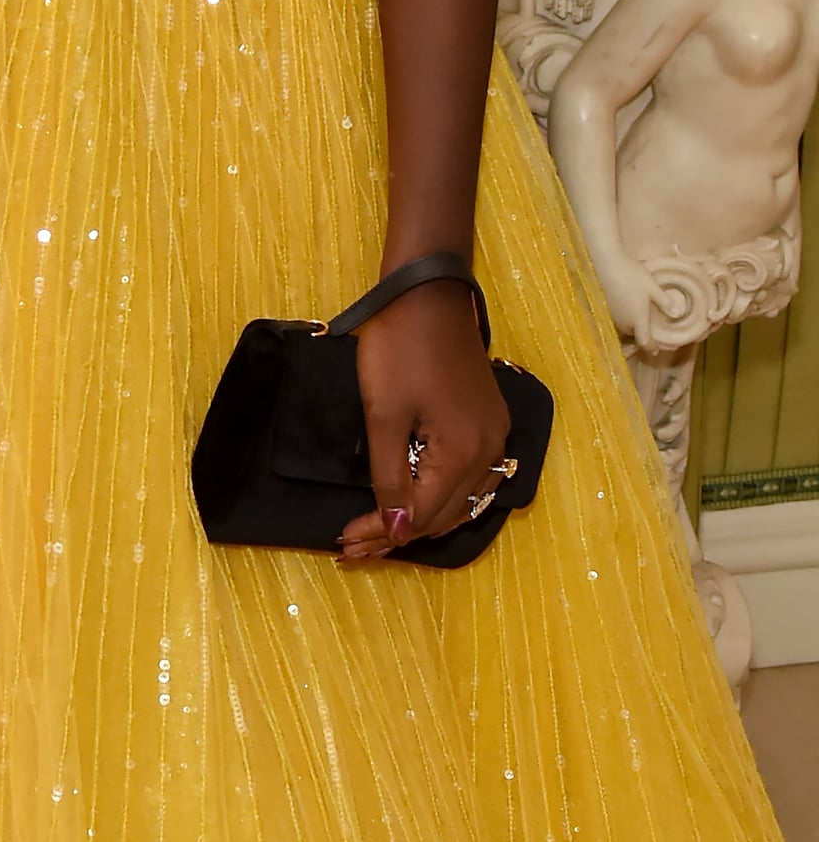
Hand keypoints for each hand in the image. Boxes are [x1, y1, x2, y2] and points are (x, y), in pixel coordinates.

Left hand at [341, 279, 511, 563]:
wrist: (427, 294)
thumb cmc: (398, 349)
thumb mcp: (383, 414)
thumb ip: (390, 477)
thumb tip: (398, 530)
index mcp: (464, 452)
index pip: (422, 514)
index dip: (384, 532)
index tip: (346, 544)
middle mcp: (490, 452)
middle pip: (444, 514)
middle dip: (398, 532)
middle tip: (355, 547)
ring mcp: (495, 436)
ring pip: (460, 501)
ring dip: (419, 518)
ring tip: (377, 533)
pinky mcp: (490, 421)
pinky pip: (470, 478)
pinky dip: (440, 496)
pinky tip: (415, 501)